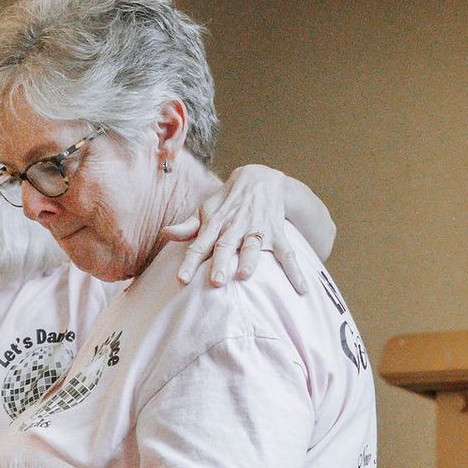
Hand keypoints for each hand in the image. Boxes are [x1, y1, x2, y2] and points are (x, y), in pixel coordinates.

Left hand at [167, 164, 316, 295]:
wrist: (261, 177)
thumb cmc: (228, 201)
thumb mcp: (206, 209)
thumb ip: (188, 226)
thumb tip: (165, 234)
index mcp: (216, 223)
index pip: (199, 244)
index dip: (190, 261)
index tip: (181, 280)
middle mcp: (235, 226)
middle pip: (226, 245)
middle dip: (220, 262)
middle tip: (215, 281)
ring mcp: (257, 229)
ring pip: (253, 246)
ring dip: (249, 260)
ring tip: (244, 275)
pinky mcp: (277, 232)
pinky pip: (287, 253)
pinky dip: (295, 271)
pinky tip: (302, 289)